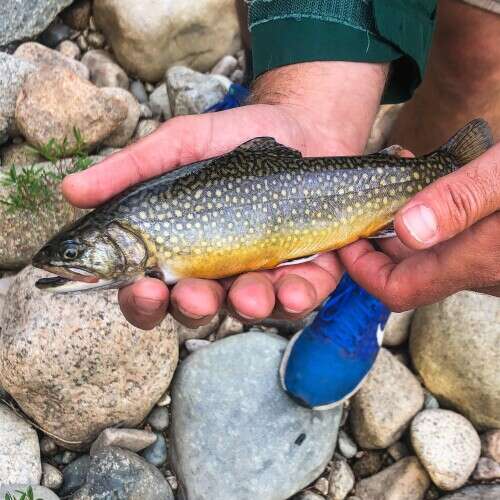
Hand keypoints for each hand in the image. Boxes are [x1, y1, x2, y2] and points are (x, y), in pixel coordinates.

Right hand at [62, 61, 387, 328]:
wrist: (303, 130)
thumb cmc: (233, 140)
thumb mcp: (181, 144)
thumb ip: (132, 168)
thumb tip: (71, 190)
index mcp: (178, 251)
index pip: (148, 290)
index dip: (140, 299)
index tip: (142, 287)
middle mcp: (214, 273)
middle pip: (194, 310)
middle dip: (192, 308)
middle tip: (193, 293)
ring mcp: (259, 277)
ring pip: (244, 309)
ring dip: (244, 306)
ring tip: (248, 291)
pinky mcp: (301, 275)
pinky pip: (295, 300)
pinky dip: (293, 299)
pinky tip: (292, 289)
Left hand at [339, 142, 499, 309]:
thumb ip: (460, 201)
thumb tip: (406, 228)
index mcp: (476, 261)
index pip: (398, 289)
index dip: (362, 269)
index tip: (347, 236)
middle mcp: (479, 269)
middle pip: (406, 270)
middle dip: (377, 238)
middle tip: (365, 200)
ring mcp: (486, 258)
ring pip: (427, 252)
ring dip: (403, 222)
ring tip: (394, 181)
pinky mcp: (493, 244)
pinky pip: (448, 239)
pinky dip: (429, 216)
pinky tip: (429, 183)